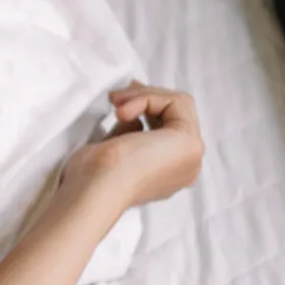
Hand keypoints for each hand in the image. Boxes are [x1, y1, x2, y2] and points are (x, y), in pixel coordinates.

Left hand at [59, 83, 203, 208]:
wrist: (96, 188)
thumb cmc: (93, 175)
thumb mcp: (112, 148)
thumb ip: (129, 133)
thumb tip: (133, 117)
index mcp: (169, 171)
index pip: (168, 127)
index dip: (147, 105)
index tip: (119, 98)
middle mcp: (186, 165)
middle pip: (175, 114)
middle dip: (144, 97)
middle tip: (114, 97)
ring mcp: (191, 155)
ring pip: (178, 105)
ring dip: (143, 96)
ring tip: (115, 103)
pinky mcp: (189, 142)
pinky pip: (176, 103)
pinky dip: (147, 98)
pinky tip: (122, 112)